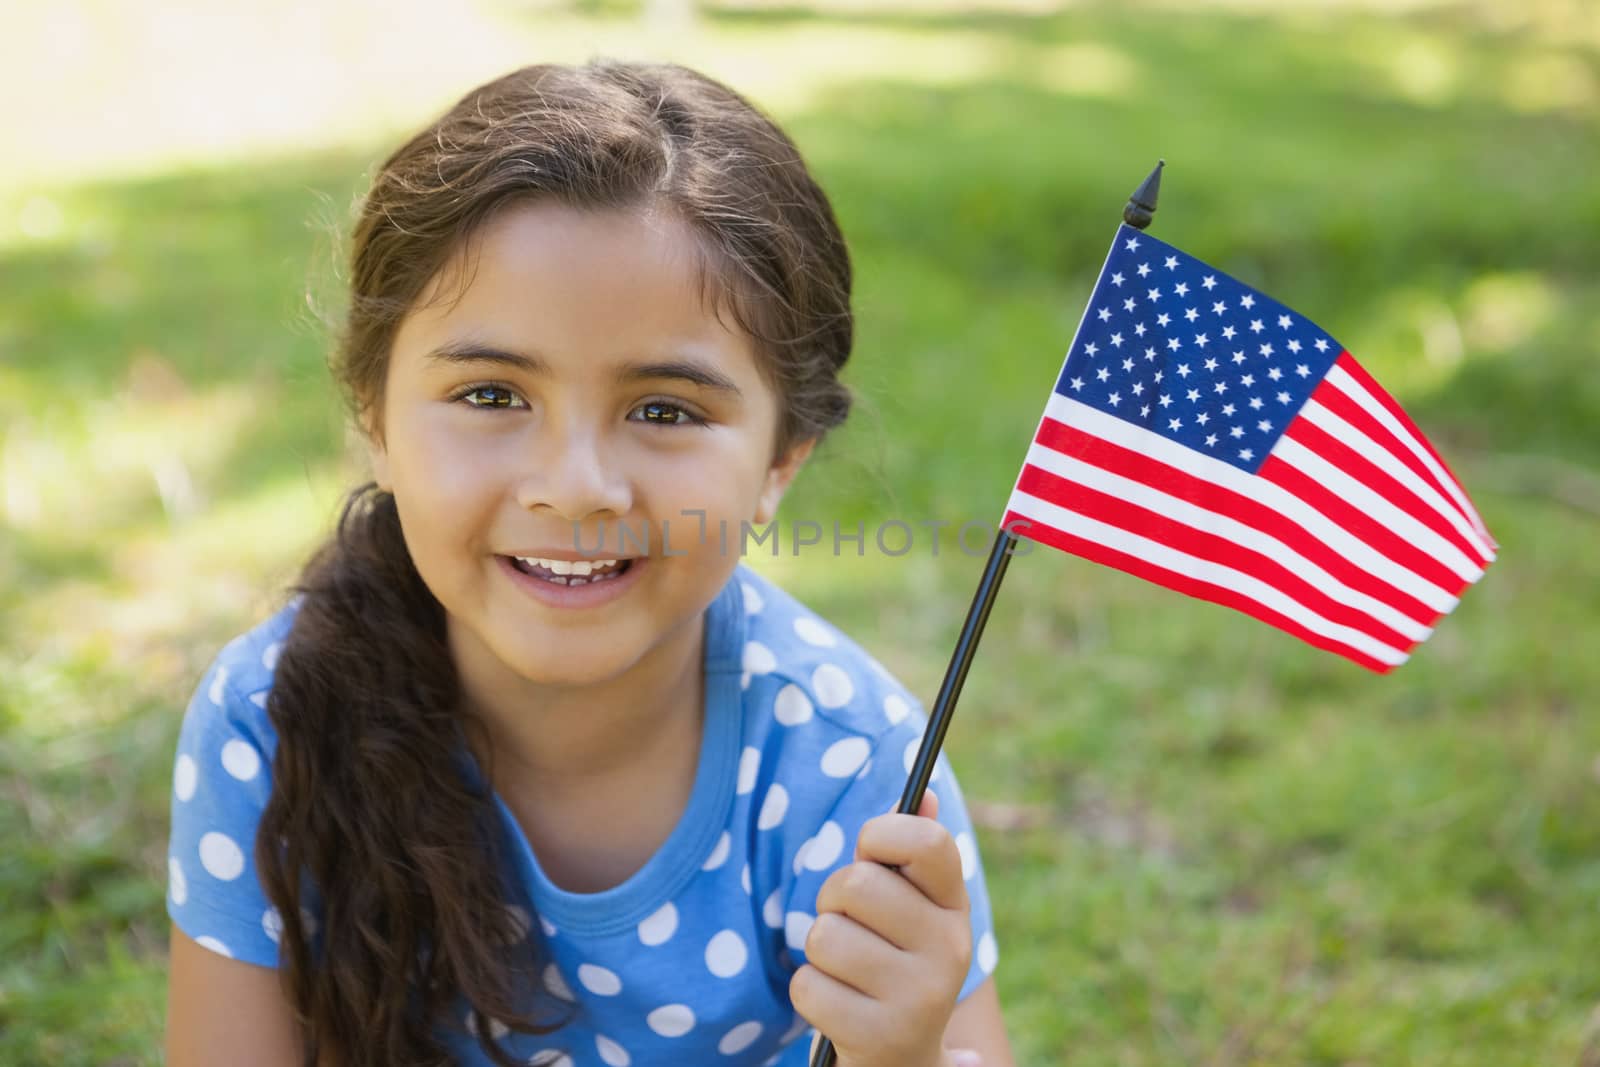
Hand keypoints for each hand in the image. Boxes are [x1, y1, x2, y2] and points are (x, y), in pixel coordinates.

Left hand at [791, 790, 972, 1066]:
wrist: (904, 1061)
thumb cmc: (894, 964)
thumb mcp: (913, 911)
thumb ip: (911, 853)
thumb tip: (927, 790)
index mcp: (955, 908)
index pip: (927, 841)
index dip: (882, 834)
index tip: (869, 852)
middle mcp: (949, 950)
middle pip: (856, 885)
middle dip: (832, 901)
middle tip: (849, 925)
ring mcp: (919, 997)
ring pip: (825, 936)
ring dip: (820, 952)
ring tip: (846, 970)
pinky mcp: (880, 1036)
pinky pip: (807, 986)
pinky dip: (810, 993)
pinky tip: (840, 1005)